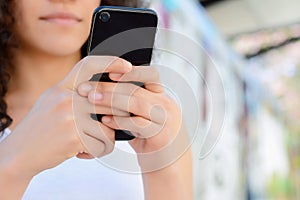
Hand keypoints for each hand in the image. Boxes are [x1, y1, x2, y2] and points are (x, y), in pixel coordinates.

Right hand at [0, 56, 131, 176]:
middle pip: (110, 99)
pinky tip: (84, 151)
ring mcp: (70, 116)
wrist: (21, 152)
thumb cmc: (40, 128)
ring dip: (106, 138)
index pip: (89, 65)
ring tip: (93, 142)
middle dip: (119, 115)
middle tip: (113, 125)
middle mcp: (67, 98)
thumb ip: (74, 94)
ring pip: (110, 125)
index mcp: (62, 87)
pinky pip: (103, 142)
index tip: (128, 67)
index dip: (111, 62)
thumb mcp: (52, 102)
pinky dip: (99, 150)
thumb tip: (102, 90)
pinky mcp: (74, 136)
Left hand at [78, 66, 189, 171]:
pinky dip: (120, 121)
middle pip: (137, 89)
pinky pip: (139, 124)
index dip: (131, 71)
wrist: (169, 163)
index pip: (150, 74)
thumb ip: (131, 103)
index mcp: (161, 95)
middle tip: (87, 89)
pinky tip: (105, 120)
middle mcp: (166, 104)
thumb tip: (102, 88)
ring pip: (138, 103)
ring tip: (91, 100)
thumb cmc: (150, 137)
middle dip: (109, 87)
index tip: (108, 72)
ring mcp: (166, 119)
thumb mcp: (144, 116)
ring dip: (111, 100)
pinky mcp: (162, 136)